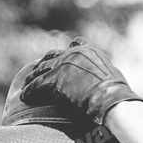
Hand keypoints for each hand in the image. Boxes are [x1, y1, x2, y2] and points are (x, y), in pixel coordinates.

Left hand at [19, 37, 142, 125]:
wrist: (110, 98)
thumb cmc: (117, 92)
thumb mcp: (113, 73)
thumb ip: (104, 71)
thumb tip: (108, 78)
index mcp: (89, 50)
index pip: (75, 44)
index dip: (67, 50)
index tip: (60, 56)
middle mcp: (73, 54)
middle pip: (53, 56)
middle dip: (44, 64)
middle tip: (37, 71)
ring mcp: (62, 65)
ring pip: (42, 69)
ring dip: (33, 77)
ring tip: (26, 84)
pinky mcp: (54, 80)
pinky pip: (37, 85)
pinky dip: (30, 91)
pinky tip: (24, 97)